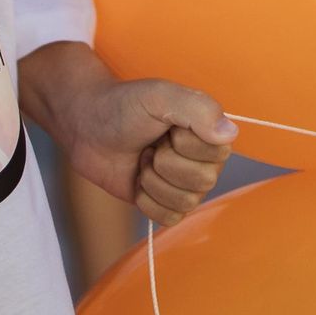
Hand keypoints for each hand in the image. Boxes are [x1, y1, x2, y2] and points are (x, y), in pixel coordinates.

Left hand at [19, 41, 237, 225]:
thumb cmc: (123, 106)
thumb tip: (228, 133)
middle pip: (202, 182)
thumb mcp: (159, 96)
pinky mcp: (165, 203)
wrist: (86, 127)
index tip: (166, 127)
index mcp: (210, 131)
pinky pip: (170, 218)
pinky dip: (147, 201)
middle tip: (149, 144)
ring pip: (186, 202)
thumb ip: (197, 109)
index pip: (217, 154)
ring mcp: (185, 184)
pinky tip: (137, 180)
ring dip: (153, 181)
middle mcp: (204, 159)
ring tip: (142, 159)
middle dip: (165, 163)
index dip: (185, 144)